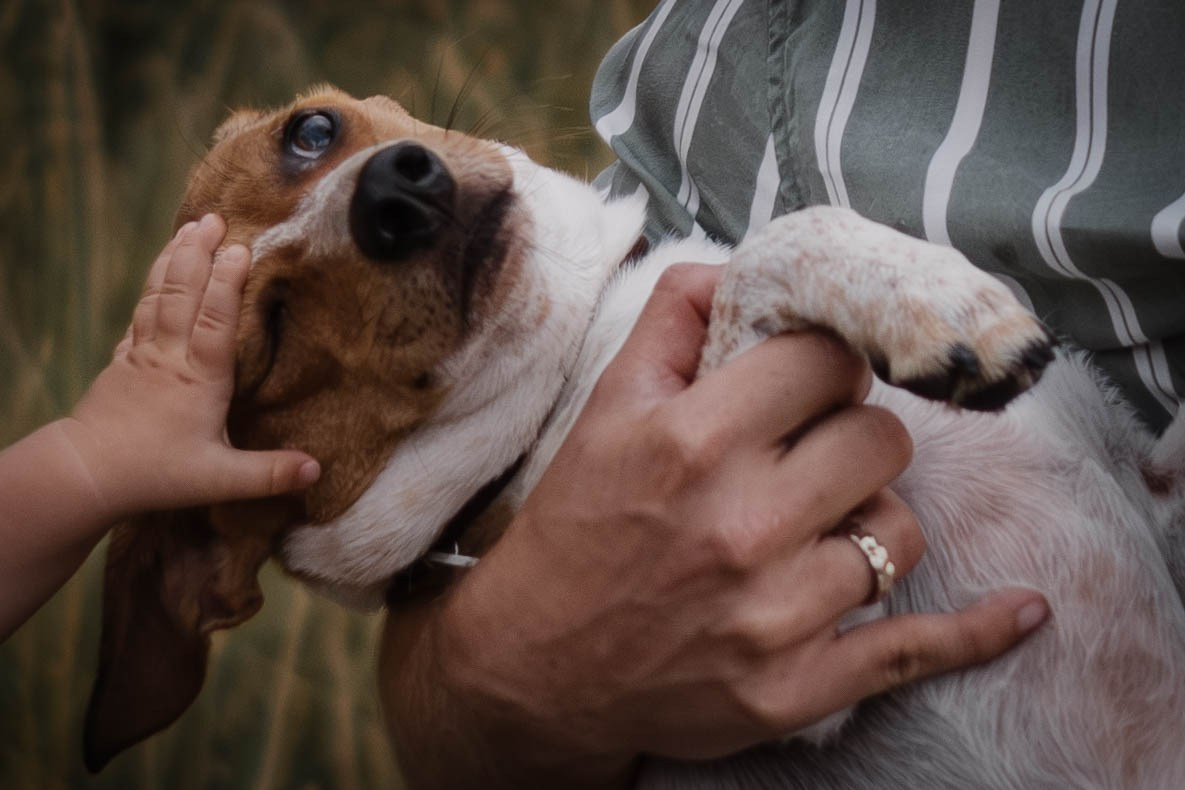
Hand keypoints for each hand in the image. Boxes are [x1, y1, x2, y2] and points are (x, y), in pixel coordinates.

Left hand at [67, 215, 318, 520]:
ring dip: (174, 258)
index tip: (240, 248)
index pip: (215, 321)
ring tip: (188, 228)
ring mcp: (142, 353)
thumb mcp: (219, 480)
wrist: (86, 473)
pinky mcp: (122, 359)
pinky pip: (140, 312)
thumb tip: (317, 470)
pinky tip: (159, 274)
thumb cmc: (156, 473)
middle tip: (213, 218)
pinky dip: (152, 285)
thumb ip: (269, 473)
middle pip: (183, 293)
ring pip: (159, 295)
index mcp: (198, 378)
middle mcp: (170, 356)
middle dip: (197, 253)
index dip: (226, 283)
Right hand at [390, 264, 1047, 787]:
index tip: (809, 381)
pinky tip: (1020, 612)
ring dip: (870, 517)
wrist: (534, 667)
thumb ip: (672, 320)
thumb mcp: (604, 408)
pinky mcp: (794, 687)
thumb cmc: (574, 527)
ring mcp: (774, 613)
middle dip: (852, 433)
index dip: (824, 363)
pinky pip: (914, 649)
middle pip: (878, 438)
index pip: (826, 360)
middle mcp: (741, 523)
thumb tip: (741, 266)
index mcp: (693, 440)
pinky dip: (975, 632)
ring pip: (899, 530)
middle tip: (814, 451)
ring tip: (819, 525)